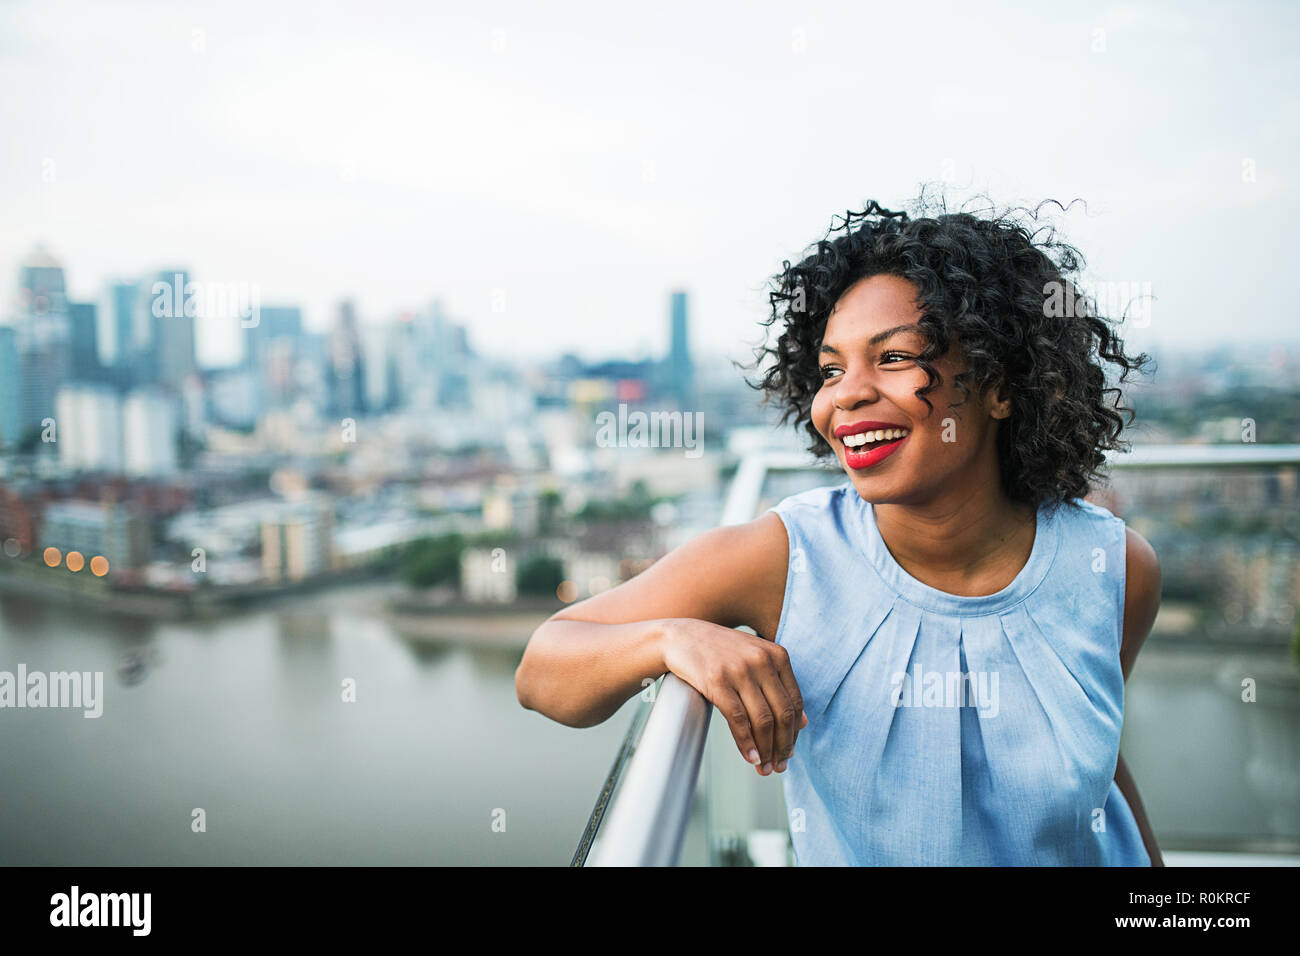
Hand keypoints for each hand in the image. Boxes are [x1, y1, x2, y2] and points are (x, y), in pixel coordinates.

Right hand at [660, 618, 808, 775]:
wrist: (680, 637)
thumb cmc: (720, 652)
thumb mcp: (755, 659)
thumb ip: (780, 685)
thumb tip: (804, 722)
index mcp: (777, 655)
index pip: (795, 702)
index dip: (794, 732)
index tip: (789, 752)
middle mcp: (762, 660)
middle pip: (782, 714)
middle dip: (783, 746)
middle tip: (780, 766)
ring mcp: (739, 670)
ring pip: (763, 720)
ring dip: (766, 750)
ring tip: (764, 768)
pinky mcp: (717, 681)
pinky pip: (738, 720)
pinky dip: (746, 743)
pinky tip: (750, 757)